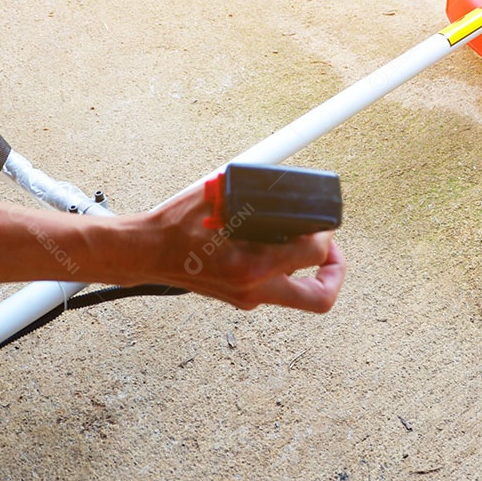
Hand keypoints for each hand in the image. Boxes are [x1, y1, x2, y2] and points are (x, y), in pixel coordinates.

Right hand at [141, 188, 346, 312]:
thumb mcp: (219, 198)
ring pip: (300, 297)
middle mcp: (253, 289)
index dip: (327, 236)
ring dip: (310, 271)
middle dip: (335, 272)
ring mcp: (248, 298)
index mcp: (250, 266)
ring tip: (305, 243)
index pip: (314, 255)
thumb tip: (283, 181)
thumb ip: (255, 194)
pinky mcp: (241, 299)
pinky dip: (287, 270)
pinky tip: (277, 247)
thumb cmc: (175, 225)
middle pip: (319, 298)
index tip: (322, 223)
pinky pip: (279, 290)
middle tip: (331, 250)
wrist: (146, 254)